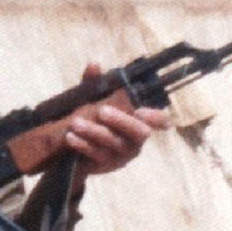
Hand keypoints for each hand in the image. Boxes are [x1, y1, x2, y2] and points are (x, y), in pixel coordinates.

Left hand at [64, 62, 170, 187]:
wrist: (76, 148)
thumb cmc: (93, 118)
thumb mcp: (93, 99)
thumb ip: (95, 83)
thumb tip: (94, 65)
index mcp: (140, 120)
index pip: (161, 120)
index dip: (158, 117)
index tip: (142, 110)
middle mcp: (137, 139)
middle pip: (139, 132)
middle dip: (121, 120)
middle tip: (101, 111)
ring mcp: (124, 154)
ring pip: (114, 143)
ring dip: (94, 132)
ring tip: (75, 122)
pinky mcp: (108, 165)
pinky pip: (98, 155)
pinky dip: (83, 144)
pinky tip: (70, 137)